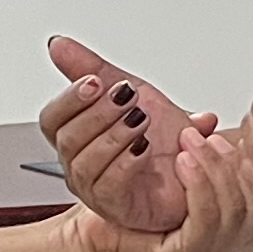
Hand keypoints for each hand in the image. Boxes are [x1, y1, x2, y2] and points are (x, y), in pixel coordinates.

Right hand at [40, 35, 218, 236]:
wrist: (199, 169)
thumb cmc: (163, 141)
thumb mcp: (132, 93)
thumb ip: (92, 68)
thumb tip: (58, 45)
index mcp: (78, 137)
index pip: (52, 119)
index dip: (69, 99)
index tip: (96, 83)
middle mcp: (81, 164)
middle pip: (66, 139)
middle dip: (98, 113)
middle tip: (127, 97)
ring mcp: (95, 189)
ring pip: (85, 163)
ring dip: (113, 135)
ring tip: (140, 119)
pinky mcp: (118, 206)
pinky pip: (109, 186)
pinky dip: (126, 162)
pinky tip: (144, 148)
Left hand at [70, 128, 252, 251]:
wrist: (91, 238)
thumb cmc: (123, 208)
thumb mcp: (162, 169)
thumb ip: (186, 145)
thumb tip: (206, 119)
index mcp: (217, 225)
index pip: (251, 195)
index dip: (237, 162)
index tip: (216, 135)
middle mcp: (216, 243)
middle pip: (243, 202)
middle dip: (222, 161)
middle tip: (196, 134)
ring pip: (228, 212)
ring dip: (212, 170)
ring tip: (188, 141)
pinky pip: (202, 224)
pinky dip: (198, 189)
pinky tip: (181, 162)